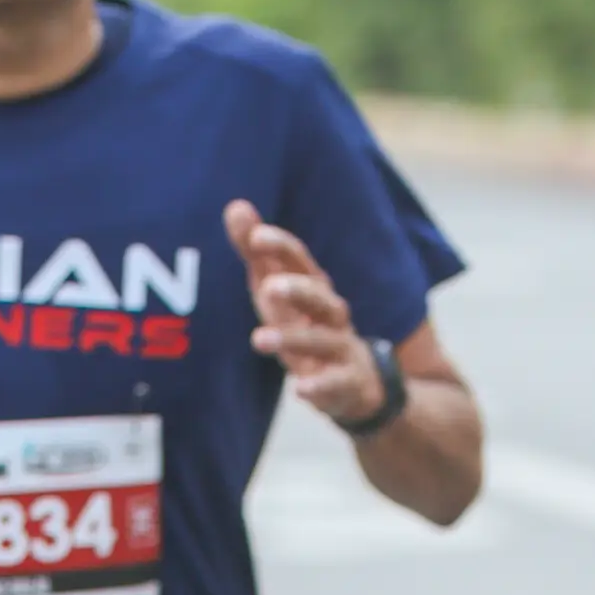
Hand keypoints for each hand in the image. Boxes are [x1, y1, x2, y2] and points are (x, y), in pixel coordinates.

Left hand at [224, 199, 386, 430]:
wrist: (359, 382)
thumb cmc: (308, 326)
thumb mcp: (278, 291)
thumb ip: (257, 253)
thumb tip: (234, 206)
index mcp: (314, 288)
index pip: (301, 262)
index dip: (281, 248)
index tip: (255, 236)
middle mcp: (332, 315)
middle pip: (320, 297)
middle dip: (298, 290)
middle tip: (269, 287)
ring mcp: (341, 349)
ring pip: (323, 341)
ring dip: (293, 339)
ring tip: (259, 339)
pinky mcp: (345, 384)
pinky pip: (334, 385)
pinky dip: (319, 387)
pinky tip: (300, 389)